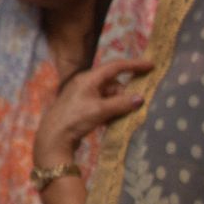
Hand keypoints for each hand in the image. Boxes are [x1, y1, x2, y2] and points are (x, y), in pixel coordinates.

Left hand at [33, 57, 151, 165]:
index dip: (134, 65)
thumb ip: (121, 103)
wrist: (52, 138)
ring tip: (119, 117)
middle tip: (130, 108)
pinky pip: (103, 105)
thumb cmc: (74, 119)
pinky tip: (110, 122)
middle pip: (113, 83)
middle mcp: (85, 83)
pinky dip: (110, 111)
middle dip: (124, 94)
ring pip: (109, 95)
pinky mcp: (82, 108)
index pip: (115, 66)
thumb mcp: (100, 110)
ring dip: (117, 105)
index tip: (151, 65)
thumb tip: (140, 98)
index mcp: (88, 78)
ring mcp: (83, 95)